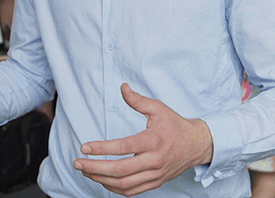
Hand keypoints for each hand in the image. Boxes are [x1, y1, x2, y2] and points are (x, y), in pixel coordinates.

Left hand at [73, 83, 212, 195]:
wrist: (197, 145)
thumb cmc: (175, 125)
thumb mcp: (158, 108)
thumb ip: (137, 100)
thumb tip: (122, 87)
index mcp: (153, 141)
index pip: (123, 147)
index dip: (101, 148)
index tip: (84, 147)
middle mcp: (154, 160)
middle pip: (120, 170)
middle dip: (95, 168)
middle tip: (78, 163)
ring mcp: (155, 174)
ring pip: (124, 184)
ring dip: (101, 179)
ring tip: (86, 171)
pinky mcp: (155, 183)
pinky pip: (131, 191)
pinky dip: (114, 188)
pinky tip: (102, 180)